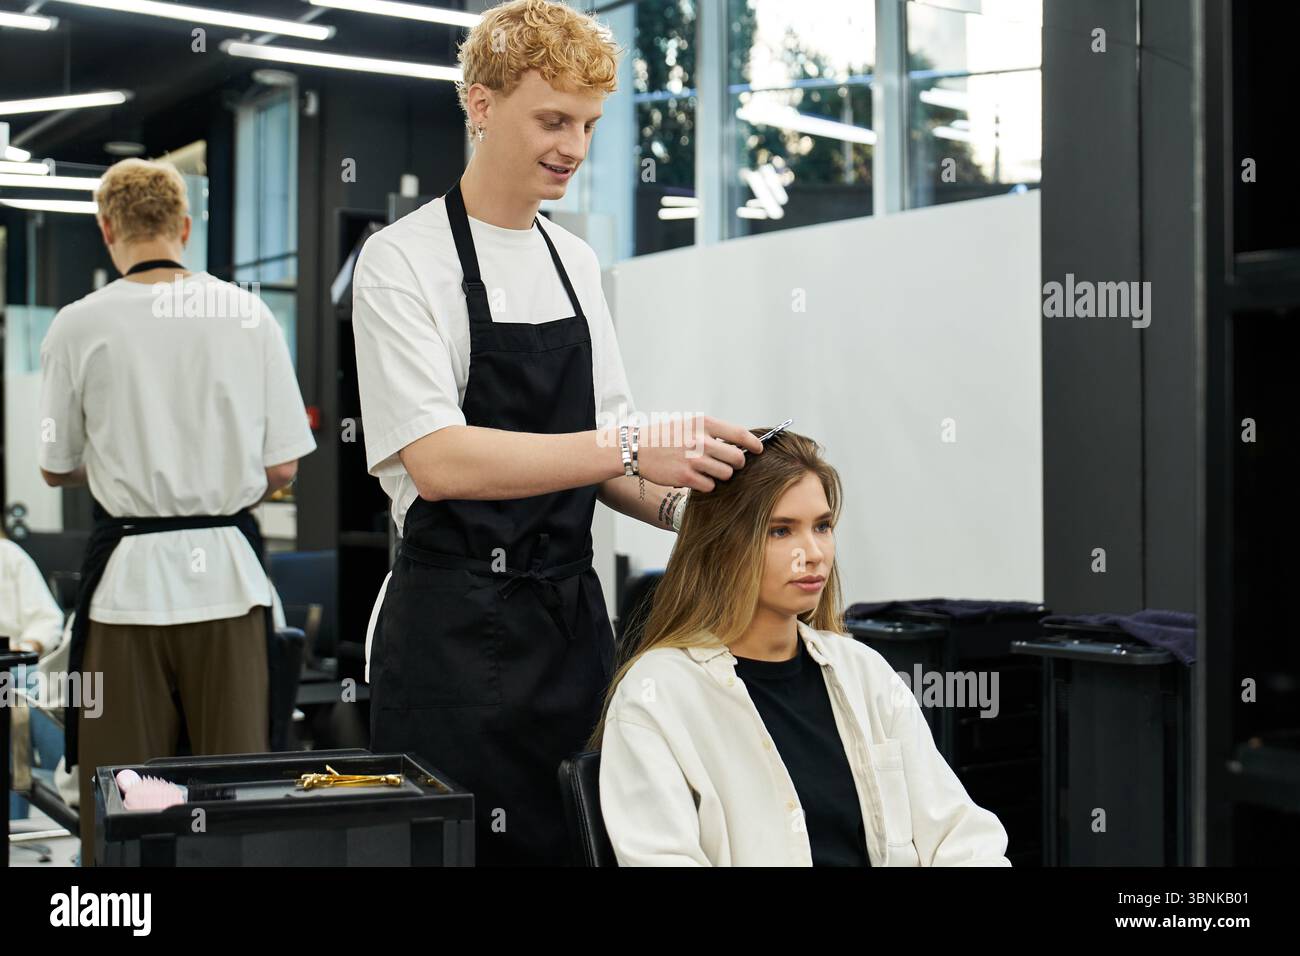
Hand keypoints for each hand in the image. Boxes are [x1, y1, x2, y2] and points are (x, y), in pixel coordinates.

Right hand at [636, 416, 763, 491]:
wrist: (636, 448)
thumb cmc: (664, 437)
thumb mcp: (688, 424)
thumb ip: (711, 431)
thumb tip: (737, 444)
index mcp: (703, 423)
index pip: (739, 434)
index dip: (754, 444)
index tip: (759, 449)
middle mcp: (700, 440)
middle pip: (736, 458)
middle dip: (736, 464)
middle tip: (727, 464)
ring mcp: (694, 460)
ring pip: (726, 474)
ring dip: (720, 475)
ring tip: (707, 470)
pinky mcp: (686, 477)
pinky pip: (710, 486)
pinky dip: (706, 485)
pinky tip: (695, 478)